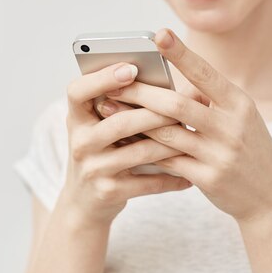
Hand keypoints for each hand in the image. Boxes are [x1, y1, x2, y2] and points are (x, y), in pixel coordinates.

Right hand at [60, 61, 192, 227]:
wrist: (83, 204)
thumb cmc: (102, 153)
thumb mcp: (100, 128)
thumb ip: (124, 106)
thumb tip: (177, 87)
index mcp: (77, 118)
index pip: (78, 91)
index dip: (102, 78)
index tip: (131, 68)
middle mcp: (80, 142)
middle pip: (119, 122)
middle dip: (155, 113)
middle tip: (185, 105)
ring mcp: (93, 169)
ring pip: (140, 151)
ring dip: (171, 143)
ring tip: (194, 136)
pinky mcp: (108, 192)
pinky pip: (148, 182)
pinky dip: (172, 177)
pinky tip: (189, 174)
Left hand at [104, 28, 271, 222]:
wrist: (270, 196)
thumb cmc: (248, 147)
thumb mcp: (240, 117)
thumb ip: (208, 99)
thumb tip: (164, 81)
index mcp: (240, 104)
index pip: (206, 73)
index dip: (181, 54)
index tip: (158, 35)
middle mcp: (232, 127)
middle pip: (177, 105)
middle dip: (140, 92)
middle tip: (112, 82)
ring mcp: (220, 155)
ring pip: (166, 134)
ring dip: (133, 120)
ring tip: (107, 108)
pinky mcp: (208, 179)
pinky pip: (167, 161)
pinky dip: (142, 149)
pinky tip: (123, 140)